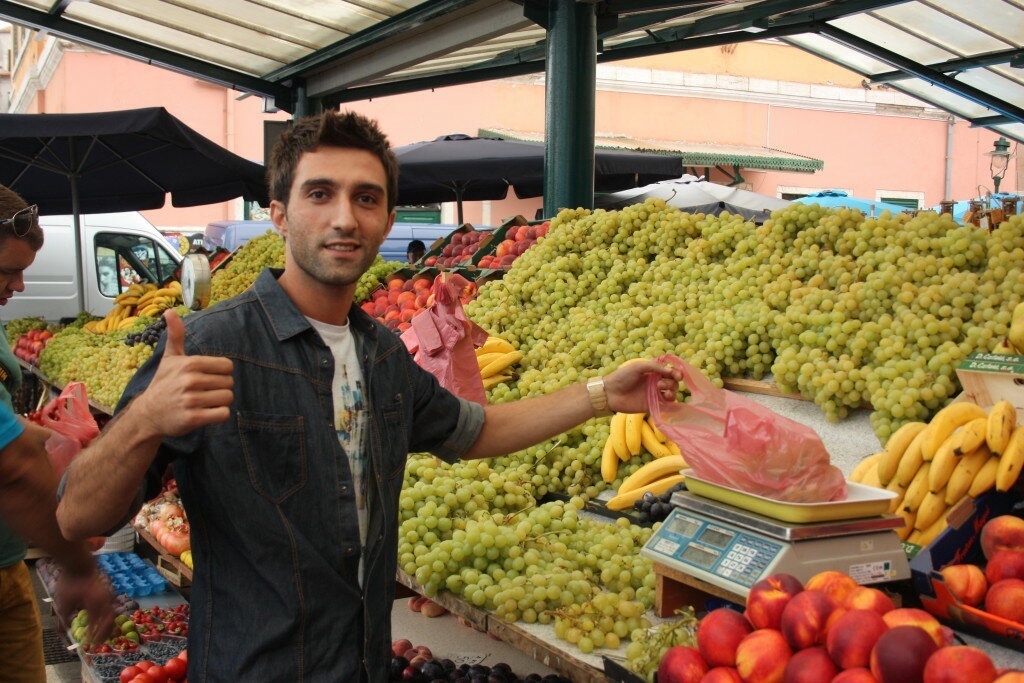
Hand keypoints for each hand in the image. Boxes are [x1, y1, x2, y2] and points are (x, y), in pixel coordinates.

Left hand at [54, 565, 114, 643]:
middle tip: (98, 643)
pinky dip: (107, 617)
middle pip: (109, 621)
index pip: (97, 624)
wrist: (79, 564)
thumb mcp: (63, 602)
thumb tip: (66, 629)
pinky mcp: (106, 592)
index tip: (88, 644)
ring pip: (111, 614)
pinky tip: (101, 620)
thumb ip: (65, 618)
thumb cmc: (70, 583)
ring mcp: (107, 596)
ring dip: (107, 626)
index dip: (93, 636)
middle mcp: (105, 601)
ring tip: (101, 634)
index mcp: (95, 605)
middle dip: (104, 633)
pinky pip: (110, 608)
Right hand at [135, 309, 233, 436]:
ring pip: (228, 398)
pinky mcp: (193, 419)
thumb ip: (175, 335)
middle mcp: (190, 380)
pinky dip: (219, 414)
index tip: (207, 377)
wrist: (148, 414)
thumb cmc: (163, 383)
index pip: (227, 366)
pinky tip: (206, 413)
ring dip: (219, 402)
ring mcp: (191, 400)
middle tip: (203, 392)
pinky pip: (223, 414)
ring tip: (204, 402)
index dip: (221, 373)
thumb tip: (170, 311)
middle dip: (220, 388)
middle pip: (229, 383)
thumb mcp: (169, 358)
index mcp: (189, 364)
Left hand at [602, 358, 681, 414]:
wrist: (610, 393)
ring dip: (672, 391)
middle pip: (673, 383)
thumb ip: (655, 367)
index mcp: (653, 373)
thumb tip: (671, 371)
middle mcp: (655, 384)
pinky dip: (671, 403)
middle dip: (672, 382)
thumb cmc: (622, 377)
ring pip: (672, 394)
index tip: (678, 375)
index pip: (670, 372)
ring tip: (663, 391)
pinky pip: (666, 406)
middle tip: (660, 384)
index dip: (676, 373)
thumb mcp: (639, 366)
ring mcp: (654, 395)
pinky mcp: (652, 406)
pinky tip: (667, 399)